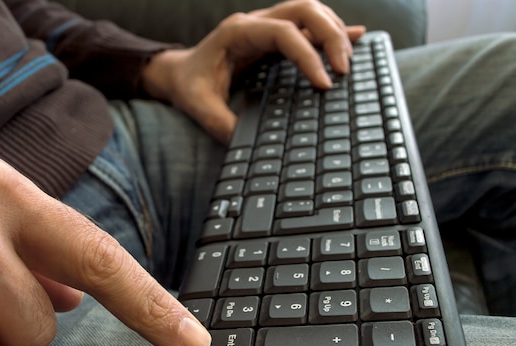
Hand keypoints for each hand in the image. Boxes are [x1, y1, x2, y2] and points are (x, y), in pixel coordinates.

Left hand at [141, 0, 364, 142]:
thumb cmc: (188, 87)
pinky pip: (308, 25)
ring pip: (311, 11)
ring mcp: (266, 26)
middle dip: (330, 35)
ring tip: (348, 62)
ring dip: (334, 31)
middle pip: (304, 9)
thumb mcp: (200, 108)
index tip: (323, 85)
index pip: (283, 33)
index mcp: (237, 33)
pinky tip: (356, 38)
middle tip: (344, 70)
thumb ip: (223, 124)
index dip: (308, 56)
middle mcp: (255, 23)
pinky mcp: (274, 37)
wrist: (177, 74)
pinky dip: (332, 31)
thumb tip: (249, 146)